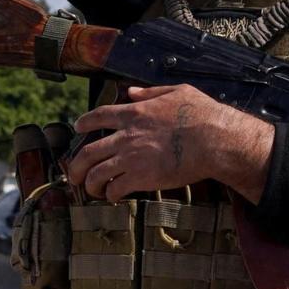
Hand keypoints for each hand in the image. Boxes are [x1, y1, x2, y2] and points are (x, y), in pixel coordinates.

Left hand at [65, 84, 275, 202]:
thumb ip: (150, 92)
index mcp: (133, 113)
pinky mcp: (142, 178)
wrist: (214, 140)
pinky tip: (112, 197)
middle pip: (87, 151)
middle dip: (76, 165)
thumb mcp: (176, 92)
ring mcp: (132, 158)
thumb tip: (132, 92)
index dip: (84, 123)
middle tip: (74, 173)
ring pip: (96, 174)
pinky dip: (110, 194)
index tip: (77, 128)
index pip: (97, 117)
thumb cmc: (202, 114)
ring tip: (91, 189)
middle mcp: (126, 136)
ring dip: (90, 184)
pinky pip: (115, 189)